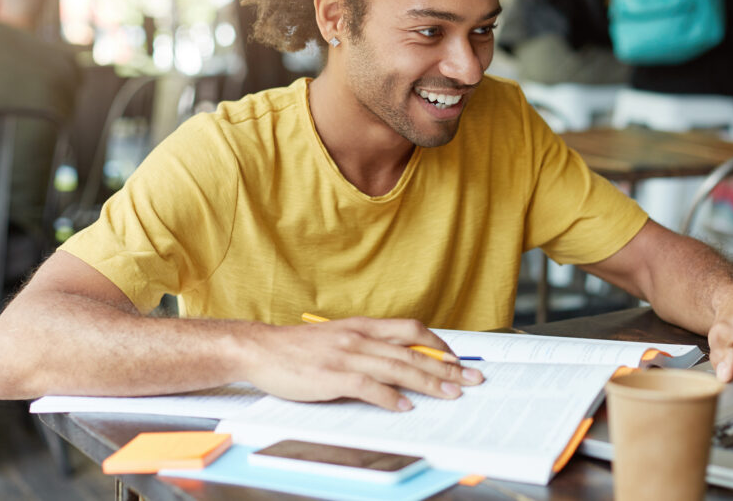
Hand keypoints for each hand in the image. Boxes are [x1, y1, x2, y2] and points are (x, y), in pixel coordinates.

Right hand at [242, 317, 483, 409]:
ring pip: (398, 368)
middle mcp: (360, 337)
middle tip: (471, 379)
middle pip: (413, 351)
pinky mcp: (333, 375)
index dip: (439, 345)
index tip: (459, 359)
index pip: (411, 330)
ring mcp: (347, 355)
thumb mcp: (339, 337)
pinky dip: (390, 397)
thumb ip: (367, 346)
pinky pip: (369, 386)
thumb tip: (399, 360)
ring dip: (429, 382)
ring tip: (451, 394)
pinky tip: (406, 406)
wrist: (261, 348)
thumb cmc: (299, 348)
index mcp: (363, 326)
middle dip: (447, 367)